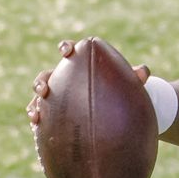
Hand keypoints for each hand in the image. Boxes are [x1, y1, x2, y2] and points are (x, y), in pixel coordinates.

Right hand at [27, 40, 150, 125]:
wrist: (118, 111)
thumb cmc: (121, 90)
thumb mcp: (129, 83)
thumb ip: (135, 76)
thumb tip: (144, 71)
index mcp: (79, 66)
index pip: (69, 51)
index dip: (65, 48)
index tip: (66, 51)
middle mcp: (63, 80)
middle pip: (46, 76)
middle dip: (41, 82)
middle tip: (44, 90)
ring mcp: (57, 98)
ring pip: (39, 99)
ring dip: (35, 104)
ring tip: (35, 114)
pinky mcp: (54, 114)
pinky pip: (43, 117)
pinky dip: (38, 121)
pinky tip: (38, 129)